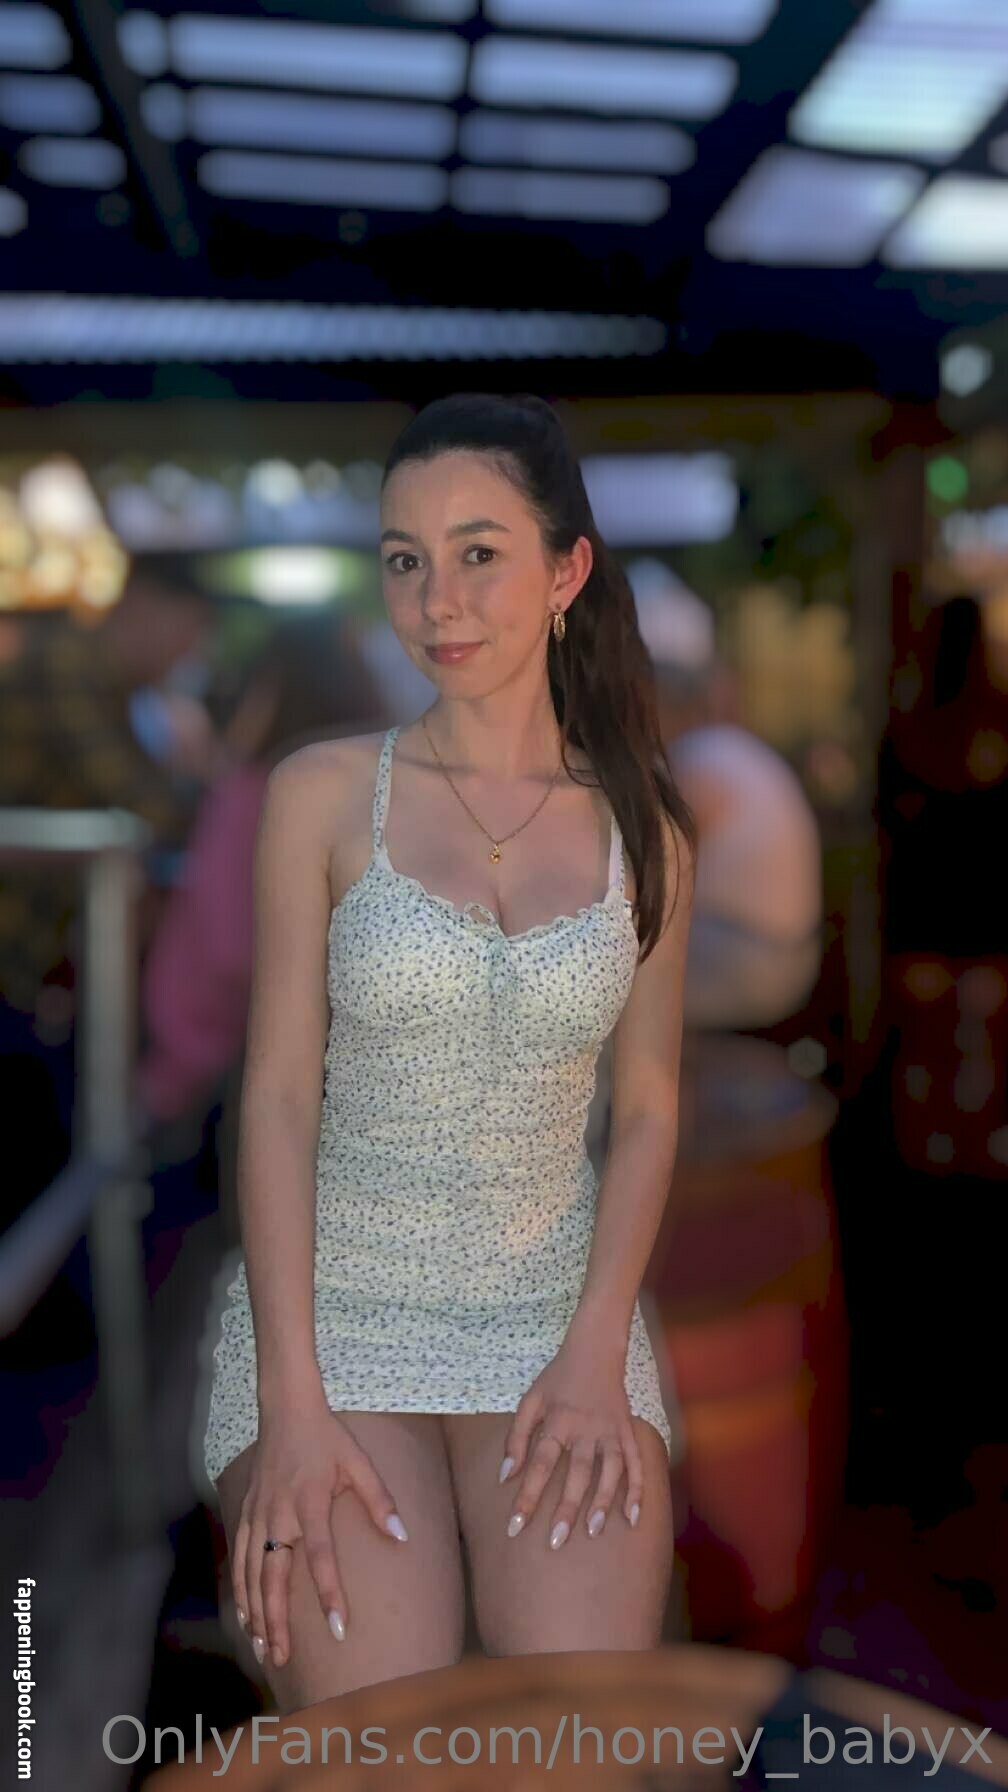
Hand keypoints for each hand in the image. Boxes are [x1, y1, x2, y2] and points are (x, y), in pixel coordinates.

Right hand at [232, 1403, 409, 1670]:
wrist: (285, 1409)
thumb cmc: (327, 1437)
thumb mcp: (359, 1462)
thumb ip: (380, 1500)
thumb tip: (402, 1536)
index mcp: (309, 1502)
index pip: (320, 1557)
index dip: (329, 1593)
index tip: (338, 1628)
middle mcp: (278, 1513)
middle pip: (274, 1577)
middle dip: (277, 1621)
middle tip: (282, 1658)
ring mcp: (257, 1514)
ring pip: (250, 1574)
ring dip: (255, 1613)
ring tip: (263, 1647)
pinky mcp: (245, 1513)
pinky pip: (239, 1558)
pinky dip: (239, 1590)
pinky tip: (245, 1615)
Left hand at [498, 1326, 642, 1549]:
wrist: (595, 1348)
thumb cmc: (557, 1377)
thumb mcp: (530, 1399)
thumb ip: (516, 1437)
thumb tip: (505, 1476)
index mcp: (558, 1421)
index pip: (539, 1465)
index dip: (526, 1496)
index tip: (515, 1527)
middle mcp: (585, 1428)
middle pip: (576, 1474)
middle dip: (565, 1509)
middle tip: (556, 1542)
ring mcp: (611, 1430)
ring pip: (609, 1471)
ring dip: (602, 1501)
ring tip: (593, 1531)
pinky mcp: (628, 1430)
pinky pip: (636, 1463)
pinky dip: (637, 1489)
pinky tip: (633, 1516)